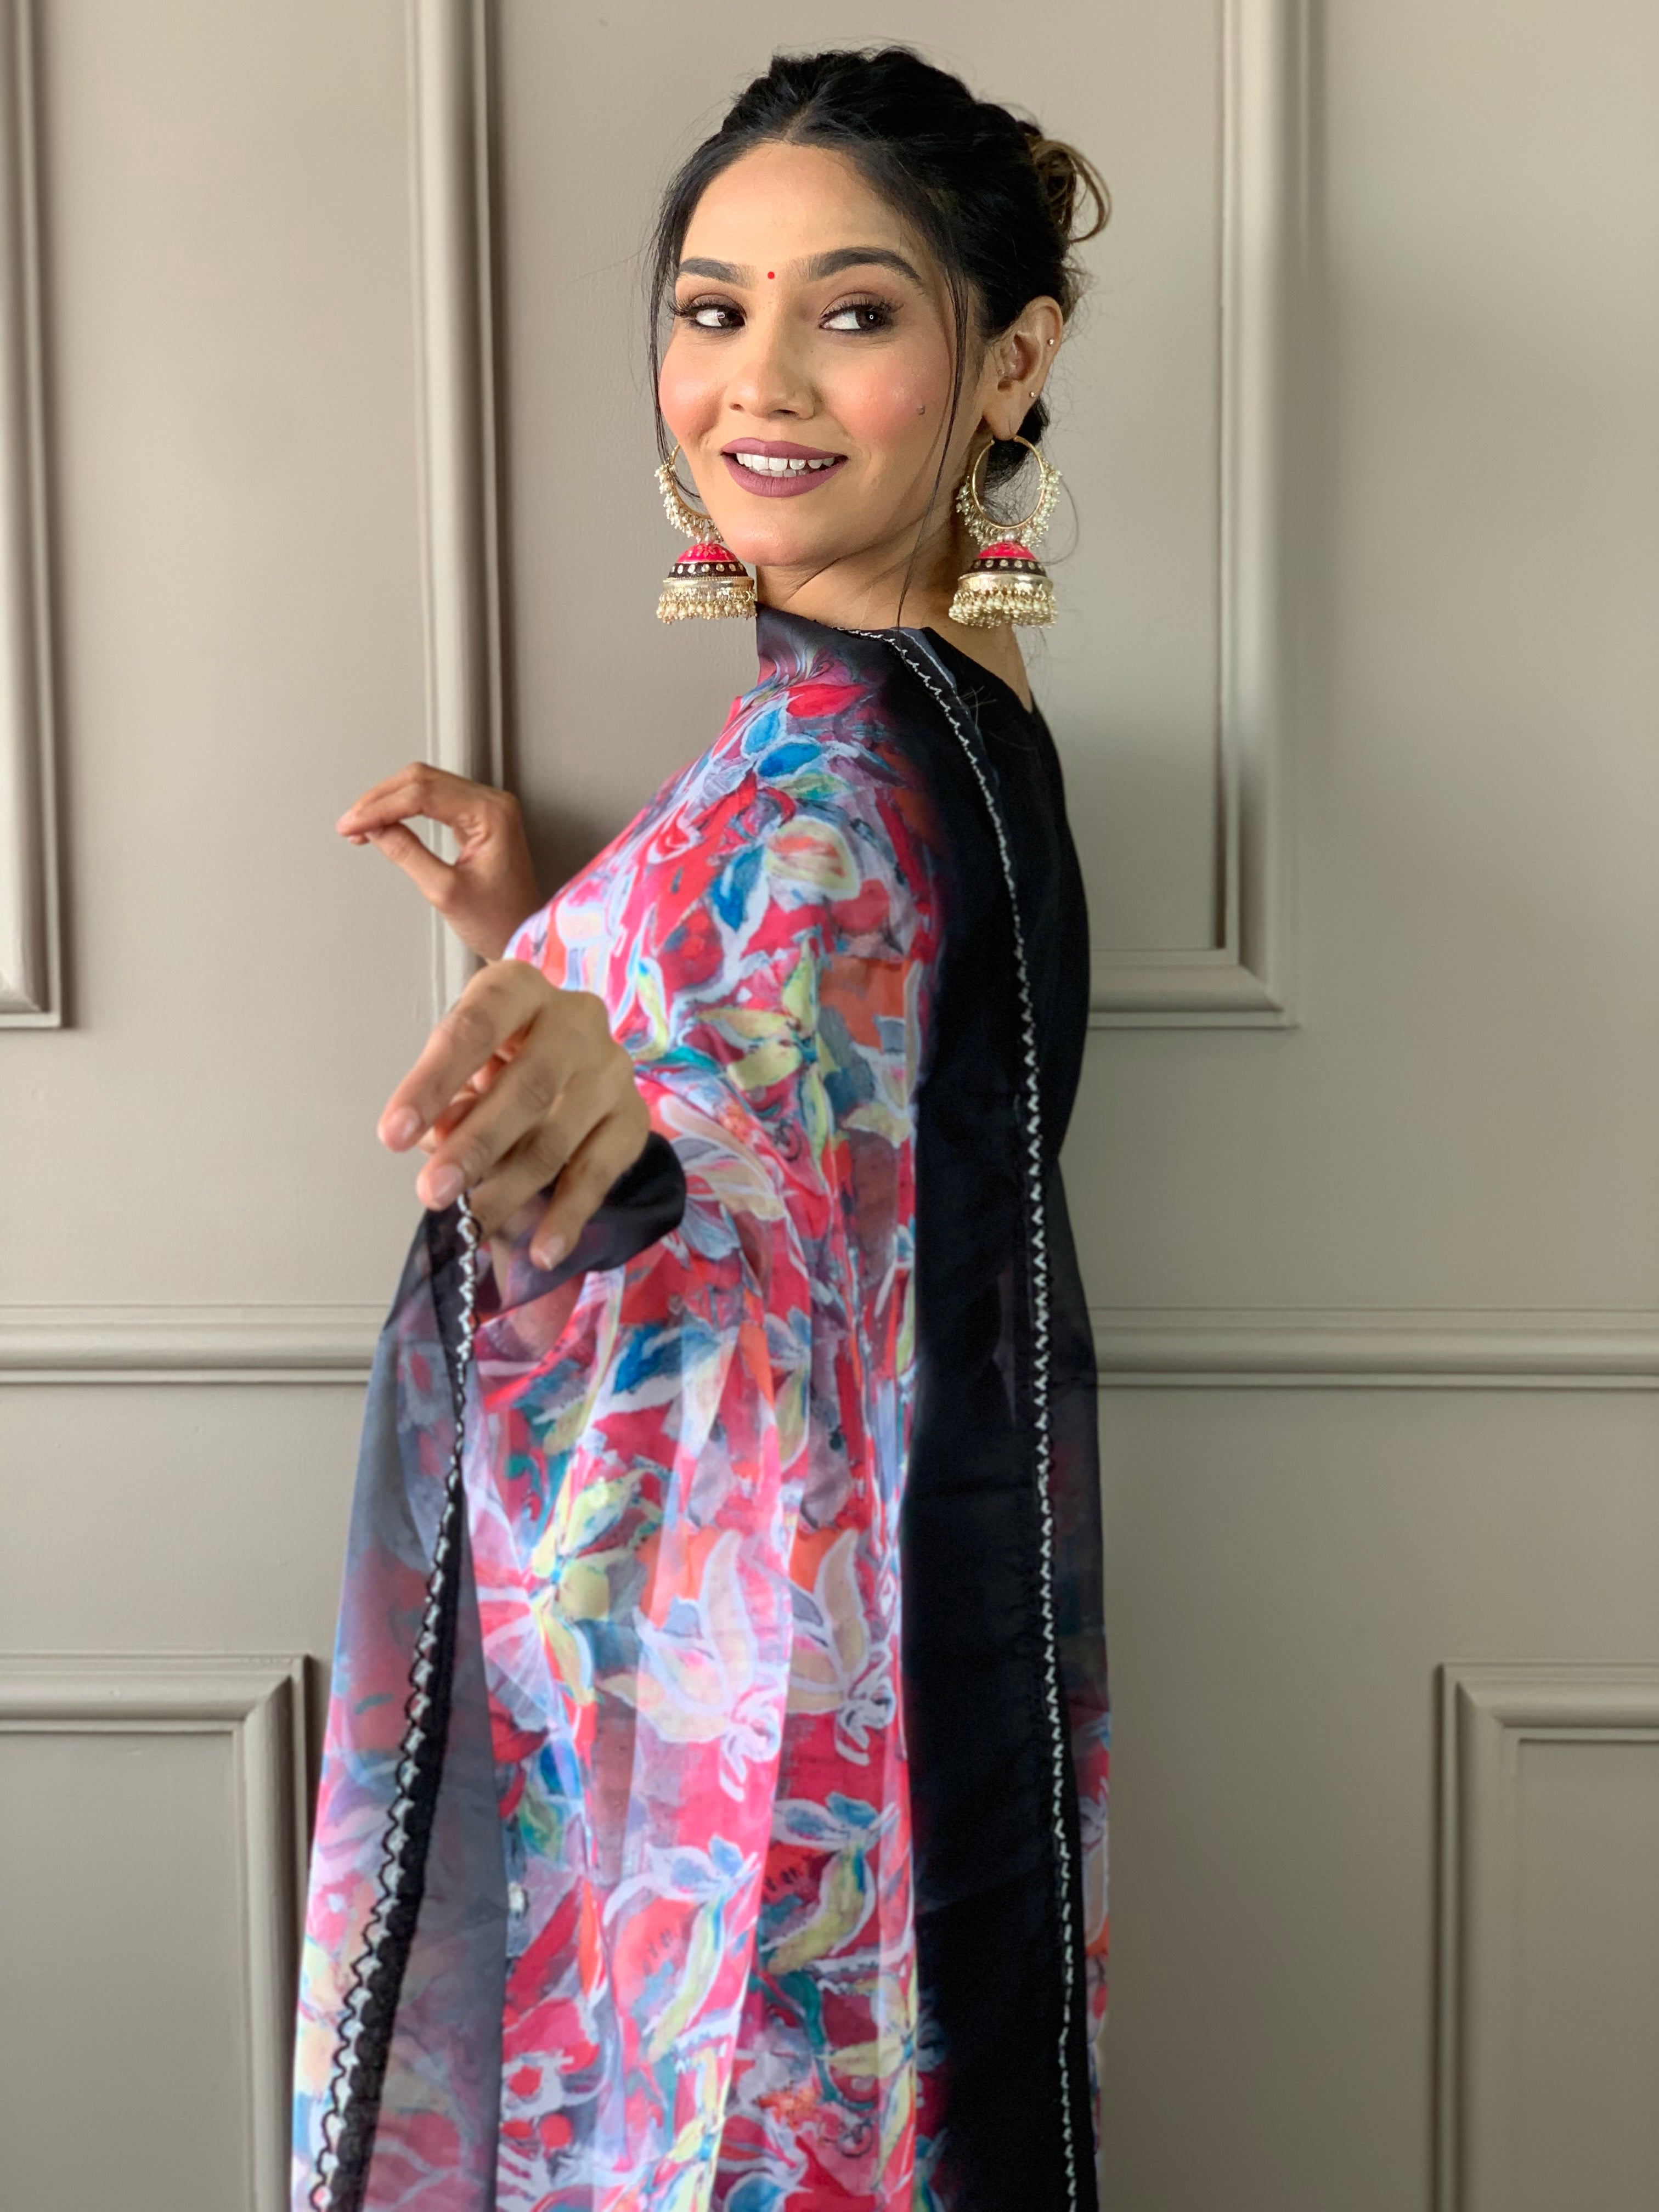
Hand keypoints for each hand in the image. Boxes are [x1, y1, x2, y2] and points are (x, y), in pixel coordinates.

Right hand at [337, 763, 540, 959]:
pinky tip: (384, 822)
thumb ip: (407, 853)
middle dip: (381, 799)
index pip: (424, 794)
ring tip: (361, 826)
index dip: (381, 806)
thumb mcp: (445, 891)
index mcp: (492, 815)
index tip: (352, 824)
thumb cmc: (500, 921)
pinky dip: (405, 808)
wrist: (524, 937)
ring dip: (389, 801)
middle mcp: (493, 803)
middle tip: (350, 824)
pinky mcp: (478, 820)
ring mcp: (486, 809)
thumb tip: (375, 829)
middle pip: (423, 779)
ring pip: (425, 785)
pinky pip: (435, 800)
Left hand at [377, 958, 648, 1268]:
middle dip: (475, 1145)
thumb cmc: (497, 1062)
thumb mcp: (463, 1070)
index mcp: (519, 988)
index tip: (393, 1137)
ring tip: (472, 1225)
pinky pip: (599, 1172)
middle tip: (433, 1193)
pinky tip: (542, 1251)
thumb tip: (443, 1144)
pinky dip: (568, 1215)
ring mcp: (612, 1068)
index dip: (432, 1083)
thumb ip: (450, 1102)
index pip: (474, 1029)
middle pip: (526, 1086)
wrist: (570, 1061)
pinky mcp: (633, 1116)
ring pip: (558, 1136)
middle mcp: (576, 1018)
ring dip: (510, 1188)